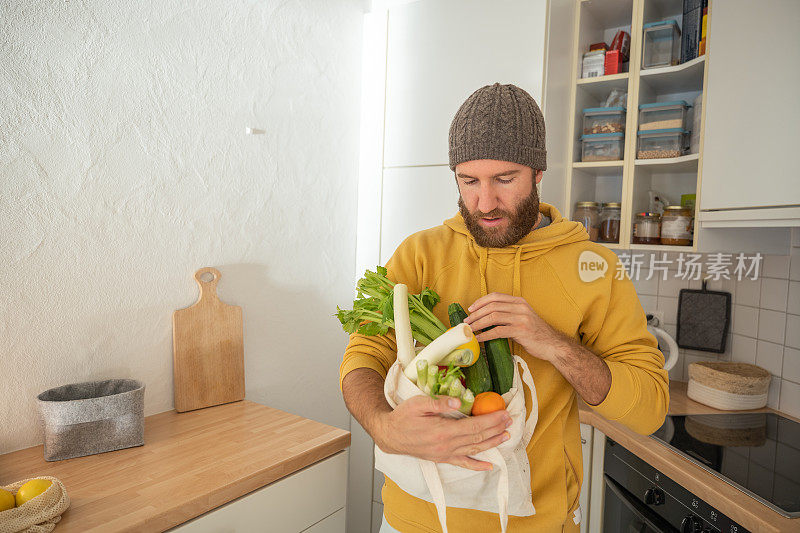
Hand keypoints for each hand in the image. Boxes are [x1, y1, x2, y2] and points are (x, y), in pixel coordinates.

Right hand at [376, 395, 511, 470]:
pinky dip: (477, 465)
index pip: (474, 426)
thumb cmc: (403, 416)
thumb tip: (459, 402)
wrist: (390, 435)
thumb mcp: (418, 404)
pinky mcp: (442, 458)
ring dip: (492, 443)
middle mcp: (447, 446)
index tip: (504, 413)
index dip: (491, 420)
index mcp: (443, 431)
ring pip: (474, 450)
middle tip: (510, 421)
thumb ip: (439, 402)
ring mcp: (445, 454)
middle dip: (496, 429)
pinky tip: (489, 466)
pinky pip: (463, 463)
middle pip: (478, 438)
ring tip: (506, 436)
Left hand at [464, 292, 563, 361]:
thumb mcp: (523, 317)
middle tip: (466, 322)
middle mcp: (520, 307)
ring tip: (469, 330)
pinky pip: (498, 331)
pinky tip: (479, 339)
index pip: (496, 296)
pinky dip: (485, 335)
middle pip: (492, 306)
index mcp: (520, 301)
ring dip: (478, 324)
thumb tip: (486, 317)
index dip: (481, 301)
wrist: (552, 345)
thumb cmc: (535, 333)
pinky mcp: (521, 331)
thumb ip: (508, 314)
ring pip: (493, 317)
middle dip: (476, 314)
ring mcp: (521, 318)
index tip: (470, 308)